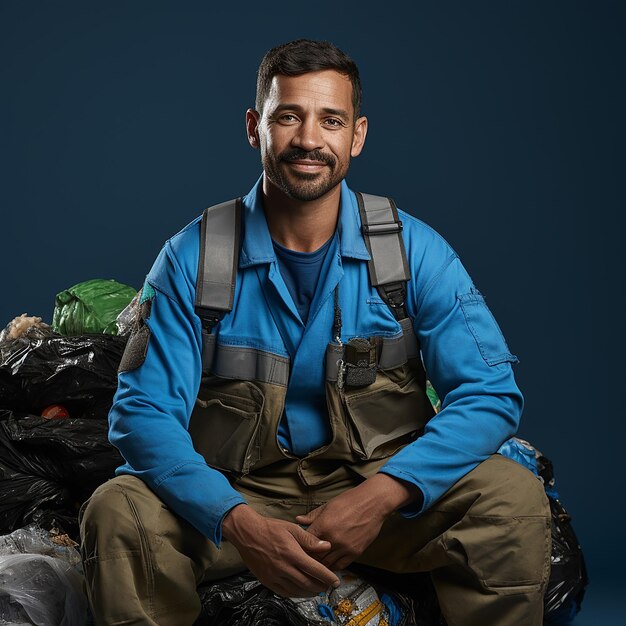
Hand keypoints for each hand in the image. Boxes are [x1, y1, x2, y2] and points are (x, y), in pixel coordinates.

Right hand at [222, 504, 339, 596]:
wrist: (247, 533)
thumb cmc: (271, 528)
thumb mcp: (292, 528)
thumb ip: (310, 539)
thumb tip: (327, 546)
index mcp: (292, 553)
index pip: (314, 570)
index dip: (327, 577)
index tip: (336, 580)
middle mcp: (284, 568)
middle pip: (307, 584)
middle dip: (321, 586)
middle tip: (328, 585)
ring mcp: (274, 576)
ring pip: (297, 591)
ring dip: (310, 592)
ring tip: (317, 589)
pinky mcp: (267, 581)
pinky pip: (285, 593)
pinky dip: (296, 594)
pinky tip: (301, 590)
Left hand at [295, 473, 419, 570]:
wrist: (372, 503)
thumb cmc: (350, 501)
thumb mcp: (328, 505)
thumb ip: (312, 515)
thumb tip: (298, 519)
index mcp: (323, 525)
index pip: (306, 542)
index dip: (300, 545)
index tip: (298, 547)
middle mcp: (333, 539)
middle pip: (314, 556)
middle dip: (309, 557)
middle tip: (305, 558)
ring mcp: (345, 547)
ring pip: (326, 563)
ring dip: (320, 564)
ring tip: (316, 563)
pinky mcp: (355, 552)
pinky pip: (340, 565)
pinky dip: (333, 566)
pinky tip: (330, 564)